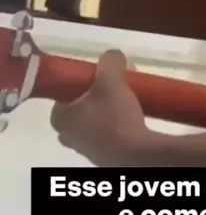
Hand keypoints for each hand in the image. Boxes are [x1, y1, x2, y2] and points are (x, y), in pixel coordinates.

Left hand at [51, 50, 149, 165]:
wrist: (137, 154)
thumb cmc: (115, 117)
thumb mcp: (112, 80)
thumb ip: (109, 62)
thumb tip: (113, 55)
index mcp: (60, 118)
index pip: (63, 95)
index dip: (80, 84)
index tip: (98, 79)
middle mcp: (68, 137)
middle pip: (79, 110)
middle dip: (94, 100)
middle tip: (112, 90)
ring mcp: (86, 151)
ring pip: (93, 125)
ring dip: (106, 115)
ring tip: (125, 105)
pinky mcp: (104, 159)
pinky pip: (107, 138)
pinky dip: (116, 129)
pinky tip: (132, 122)